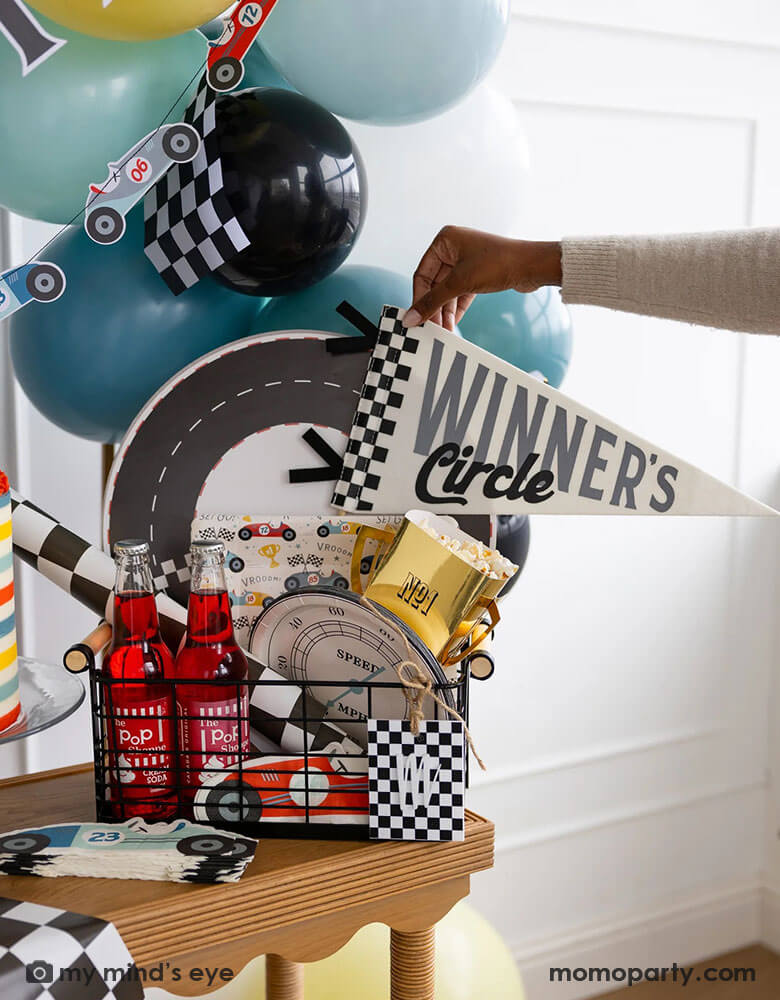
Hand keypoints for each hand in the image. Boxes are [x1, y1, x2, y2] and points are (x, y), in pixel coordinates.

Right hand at [405, 226, 561, 329]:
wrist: (532, 266)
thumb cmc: (498, 263)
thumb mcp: (460, 283)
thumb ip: (432, 302)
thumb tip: (411, 318)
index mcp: (445, 240)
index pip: (422, 274)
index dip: (418, 298)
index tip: (415, 319)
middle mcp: (454, 247)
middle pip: (435, 284)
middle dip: (434, 307)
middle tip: (430, 328)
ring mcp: (466, 260)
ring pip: (448, 290)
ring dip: (445, 310)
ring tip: (443, 330)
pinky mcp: (477, 272)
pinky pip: (460, 292)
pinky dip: (457, 307)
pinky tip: (453, 323)